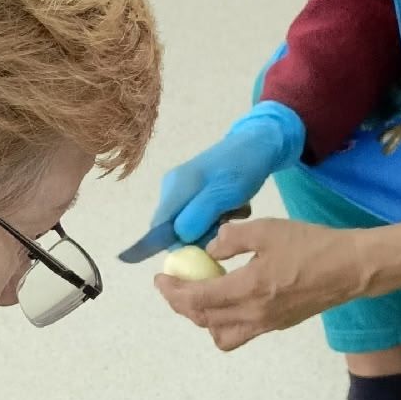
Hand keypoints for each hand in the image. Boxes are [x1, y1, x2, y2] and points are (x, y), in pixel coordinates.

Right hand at [151, 102, 303, 246]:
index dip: (152, 245)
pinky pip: (201, 216)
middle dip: (197, 235)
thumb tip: (178, 238)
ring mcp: (185, 190)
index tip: (142, 257)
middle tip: (224, 222)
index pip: (157, 227)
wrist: (259, 143)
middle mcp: (173, 190)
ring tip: (232, 211)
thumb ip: (197, 217)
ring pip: (190, 225)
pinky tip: (232, 206)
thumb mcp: (221, 195)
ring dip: (211, 226)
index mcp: (175, 190)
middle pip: (174, 229)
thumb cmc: (241, 168)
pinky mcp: (198, 191)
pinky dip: (216, 217)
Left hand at [155, 217, 380, 349]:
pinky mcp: (278, 325)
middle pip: (203, 320)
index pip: (197, 299)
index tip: (161, 278)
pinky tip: (229, 298)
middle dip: (181, 304)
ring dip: (203, 318)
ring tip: (201, 294)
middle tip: (174, 285)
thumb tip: (210, 249)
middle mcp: (254, 315)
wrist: (352, 268)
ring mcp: (267, 324)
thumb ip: (232, 238)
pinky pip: (241, 333)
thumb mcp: (267, 230)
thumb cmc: (312, 244)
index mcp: (248, 290)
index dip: (173, 291)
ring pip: (221, 334)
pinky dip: (225, 322)